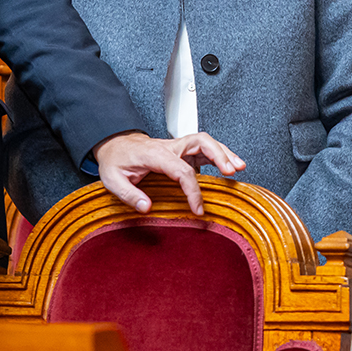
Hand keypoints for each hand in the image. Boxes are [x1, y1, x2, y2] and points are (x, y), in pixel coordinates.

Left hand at [94, 131, 246, 214]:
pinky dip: (219, 155)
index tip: (198, 208)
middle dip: (219, 155)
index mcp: (155, 154)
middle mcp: (169, 147)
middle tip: (231, 172)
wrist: (115, 145)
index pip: (181, 169)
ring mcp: (177, 147)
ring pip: (206, 142)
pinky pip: (204, 149)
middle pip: (200, 142)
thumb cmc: (116, 160)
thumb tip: (146, 206)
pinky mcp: (182, 151)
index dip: (192, 190)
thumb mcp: (112, 179)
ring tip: (239, 166)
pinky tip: (228, 165)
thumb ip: (129, 194)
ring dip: (224, 152)